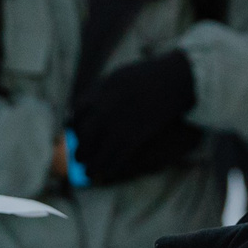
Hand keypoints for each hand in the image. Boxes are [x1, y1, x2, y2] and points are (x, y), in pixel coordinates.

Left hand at [68, 51, 199, 185]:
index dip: (75, 124)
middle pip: (86, 133)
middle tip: (77, 157)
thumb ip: (102, 89)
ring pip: (98, 149)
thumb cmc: (149, 75)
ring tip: (88, 170)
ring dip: (91, 163)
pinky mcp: (135, 135)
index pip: (79, 110)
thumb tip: (86, 106)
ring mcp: (119, 122)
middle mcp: (106, 107)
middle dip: (80, 147)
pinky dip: (109, 166)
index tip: (72, 131)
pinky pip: (116, 156)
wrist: (175, 79)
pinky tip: (105, 172)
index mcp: (102, 90)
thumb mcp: (120, 76)